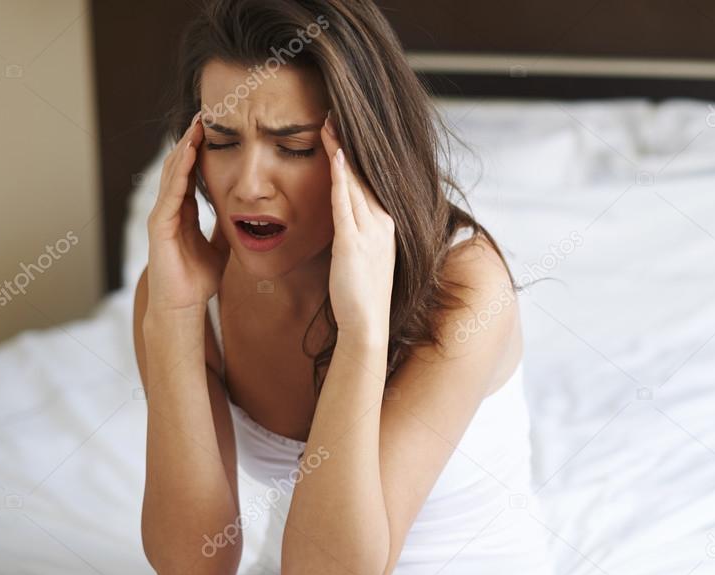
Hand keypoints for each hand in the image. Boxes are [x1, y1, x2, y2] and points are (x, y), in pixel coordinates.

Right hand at [145, 112, 229, 315]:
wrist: (182, 306)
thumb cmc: (198, 280)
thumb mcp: (219, 247)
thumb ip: (225, 229)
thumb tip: (242, 216)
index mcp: (183, 212)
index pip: (191, 173)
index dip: (200, 150)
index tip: (214, 129)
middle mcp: (169, 209)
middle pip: (179, 167)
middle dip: (190, 140)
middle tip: (203, 114)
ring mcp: (161, 216)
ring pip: (172, 175)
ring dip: (184, 149)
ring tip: (196, 126)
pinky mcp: (159, 227)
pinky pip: (171, 193)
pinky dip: (180, 173)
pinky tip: (189, 155)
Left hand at [320, 110, 395, 341]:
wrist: (367, 323)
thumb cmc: (361, 293)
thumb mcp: (362, 254)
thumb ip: (355, 230)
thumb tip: (342, 213)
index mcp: (385, 223)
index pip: (369, 179)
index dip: (356, 152)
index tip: (342, 127)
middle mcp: (382, 222)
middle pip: (364, 173)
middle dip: (349, 141)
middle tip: (335, 110)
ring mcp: (370, 231)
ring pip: (355, 182)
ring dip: (342, 150)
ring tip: (330, 121)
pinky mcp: (354, 243)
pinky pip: (346, 204)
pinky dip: (342, 178)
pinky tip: (336, 156)